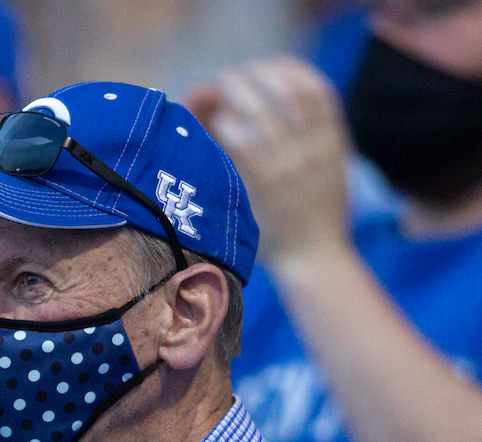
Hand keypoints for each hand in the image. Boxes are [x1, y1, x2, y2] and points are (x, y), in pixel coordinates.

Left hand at [187, 57, 349, 267]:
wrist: (314, 261)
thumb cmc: (319, 221)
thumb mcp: (333, 172)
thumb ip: (321, 141)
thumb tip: (295, 112)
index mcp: (333, 142)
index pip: (316, 88)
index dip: (289, 70)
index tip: (270, 69)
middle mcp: (313, 149)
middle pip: (285, 89)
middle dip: (256, 74)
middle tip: (234, 80)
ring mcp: (289, 166)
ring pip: (260, 109)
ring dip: (236, 94)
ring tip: (220, 97)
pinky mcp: (264, 185)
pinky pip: (242, 140)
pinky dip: (227, 124)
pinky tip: (218, 127)